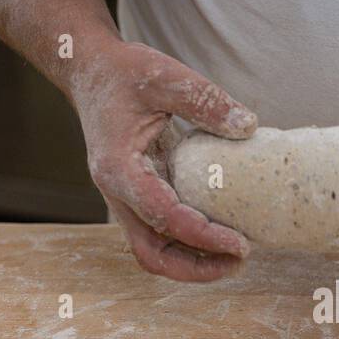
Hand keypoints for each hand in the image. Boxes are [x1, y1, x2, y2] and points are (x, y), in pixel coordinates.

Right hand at [69, 40, 256, 280]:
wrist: (90, 71)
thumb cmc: (123, 72)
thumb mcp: (166, 75)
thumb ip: (206, 100)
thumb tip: (247, 126)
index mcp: (118, 167)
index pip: (163, 216)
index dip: (204, 236)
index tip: (241, 244)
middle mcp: (117, 190)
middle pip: (151, 254)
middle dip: (195, 267)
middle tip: (240, 260)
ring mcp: (125, 197)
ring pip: (153, 250)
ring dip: (192, 262)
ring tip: (234, 257)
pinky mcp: (137, 194)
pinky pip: (160, 232)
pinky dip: (189, 241)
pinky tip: (221, 233)